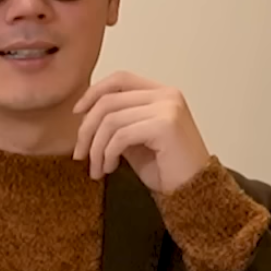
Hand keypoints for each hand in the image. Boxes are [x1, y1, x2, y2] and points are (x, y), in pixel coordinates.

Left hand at [72, 72, 213, 191]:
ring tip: (97, 168)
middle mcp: (167, 95)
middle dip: (87, 129)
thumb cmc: (166, 168)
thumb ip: (117, 122)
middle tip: (80, 155)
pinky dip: (107, 154)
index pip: (120, 79)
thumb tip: (84, 115)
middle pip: (109, 101)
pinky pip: (120, 136)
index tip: (77, 113)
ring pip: (110, 120)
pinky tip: (109, 168)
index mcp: (161, 93)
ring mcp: (168, 108)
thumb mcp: (135, 139)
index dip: (93, 92)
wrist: (193, 191)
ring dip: (96, 148)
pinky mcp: (165, 125)